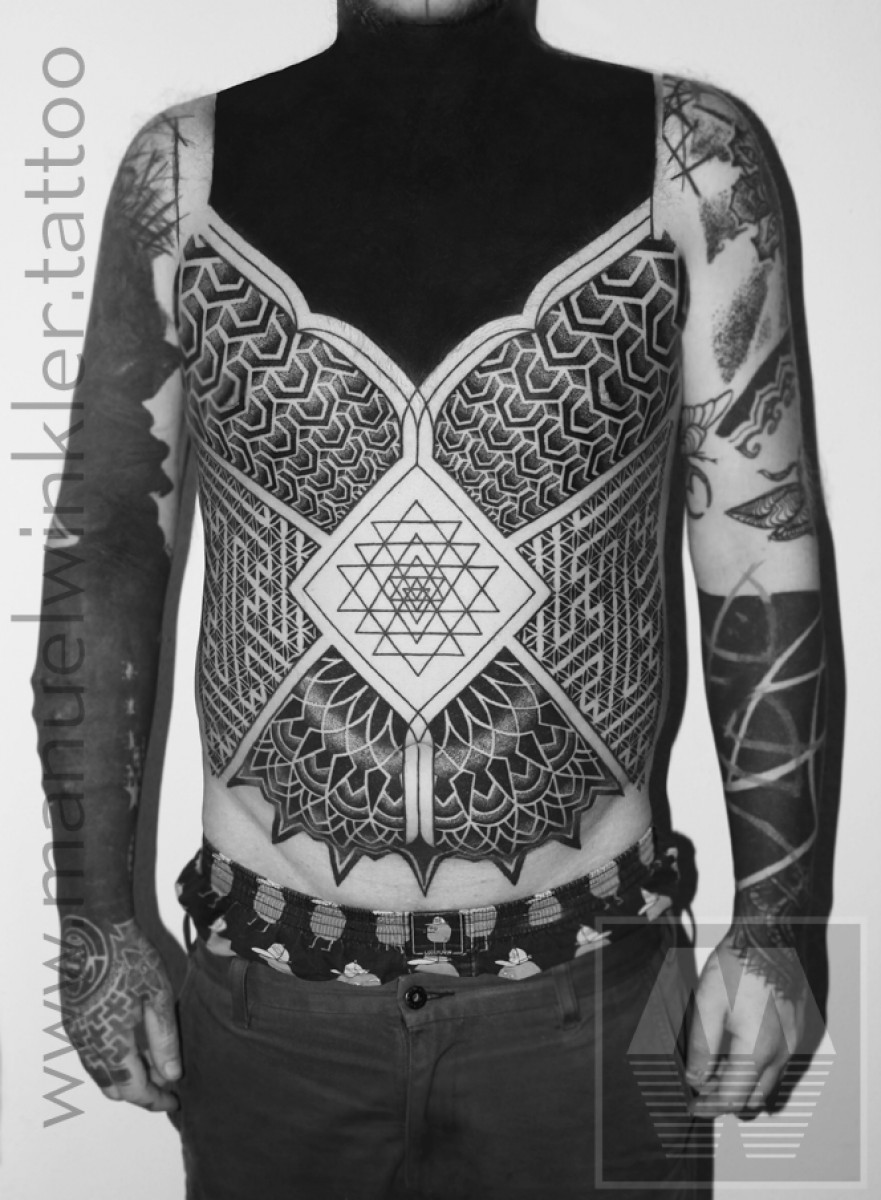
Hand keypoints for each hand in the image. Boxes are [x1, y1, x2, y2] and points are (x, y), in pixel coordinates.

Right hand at [59, 914, 180, 1112]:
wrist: (94, 925)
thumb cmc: (130, 955)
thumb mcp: (158, 995)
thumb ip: (163, 1038)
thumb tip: (171, 1076)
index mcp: (109, 1042)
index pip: (131, 1090)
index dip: (154, 1100)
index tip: (175, 1101)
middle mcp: (86, 1043)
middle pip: (111, 1087)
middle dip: (139, 1092)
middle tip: (166, 1086)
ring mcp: (74, 1031)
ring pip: (98, 1072)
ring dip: (123, 1077)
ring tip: (154, 1067)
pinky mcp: (70, 1017)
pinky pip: (89, 1054)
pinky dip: (110, 1061)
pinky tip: (131, 1047)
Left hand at [685, 933, 804, 1117]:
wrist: (769, 936)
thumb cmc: (737, 965)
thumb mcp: (707, 1004)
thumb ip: (701, 1046)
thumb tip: (695, 1078)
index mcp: (756, 1050)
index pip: (733, 1098)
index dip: (709, 1106)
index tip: (693, 1104)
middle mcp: (781, 1052)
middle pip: (754, 1098)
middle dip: (727, 1100)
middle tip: (702, 1087)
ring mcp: (792, 1042)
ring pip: (769, 1083)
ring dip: (744, 1085)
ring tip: (716, 1069)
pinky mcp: (796, 1030)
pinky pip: (778, 1063)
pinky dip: (758, 1068)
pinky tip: (737, 1050)